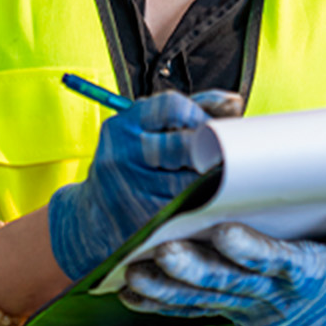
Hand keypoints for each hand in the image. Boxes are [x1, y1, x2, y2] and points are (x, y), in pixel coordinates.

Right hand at [47, 90, 239, 279]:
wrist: (91, 221)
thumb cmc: (131, 168)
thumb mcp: (145, 131)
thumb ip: (188, 111)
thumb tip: (234, 103)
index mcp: (124, 125)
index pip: (172, 106)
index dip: (202, 115)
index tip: (216, 129)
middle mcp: (121, 154)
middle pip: (185, 146)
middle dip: (212, 152)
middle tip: (226, 159)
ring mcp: (128, 190)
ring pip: (189, 182)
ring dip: (212, 182)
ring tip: (222, 183)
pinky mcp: (139, 222)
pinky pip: (184, 212)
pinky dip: (202, 207)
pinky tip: (208, 205)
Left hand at [118, 198, 325, 325]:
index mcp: (303, 273)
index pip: (274, 261)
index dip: (249, 249)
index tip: (224, 233)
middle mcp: (270, 295)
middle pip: (228, 282)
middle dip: (194, 268)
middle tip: (165, 251)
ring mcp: (248, 307)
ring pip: (202, 297)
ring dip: (167, 286)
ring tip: (135, 271)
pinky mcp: (233, 312)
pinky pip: (193, 309)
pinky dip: (162, 302)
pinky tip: (132, 290)